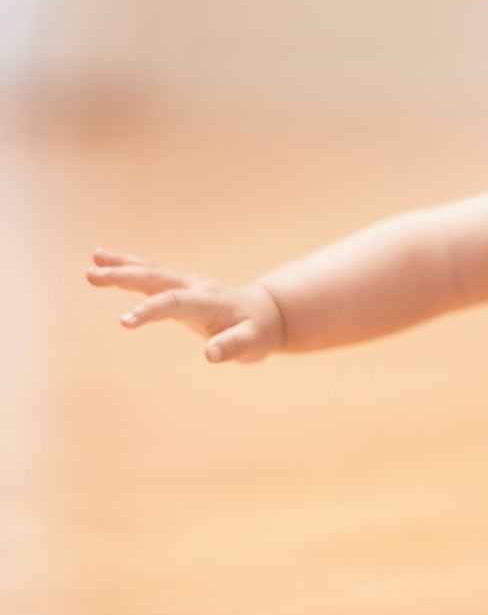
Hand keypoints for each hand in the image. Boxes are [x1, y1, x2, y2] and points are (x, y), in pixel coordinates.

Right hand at [86, 248, 285, 363]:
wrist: (267, 313)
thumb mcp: (253, 343)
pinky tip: (104, 261)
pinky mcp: (181, 286)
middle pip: (157, 279)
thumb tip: (211, 354)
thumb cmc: (259, 331)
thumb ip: (233, 347)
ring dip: (122, 266)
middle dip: (125, 276)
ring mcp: (188, 284)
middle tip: (92, 275)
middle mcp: (196, 287)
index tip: (125, 322)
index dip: (151, 310)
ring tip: (93, 260)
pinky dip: (129, 266)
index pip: (176, 303)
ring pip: (152, 271)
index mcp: (210, 302)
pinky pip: (152, 274)